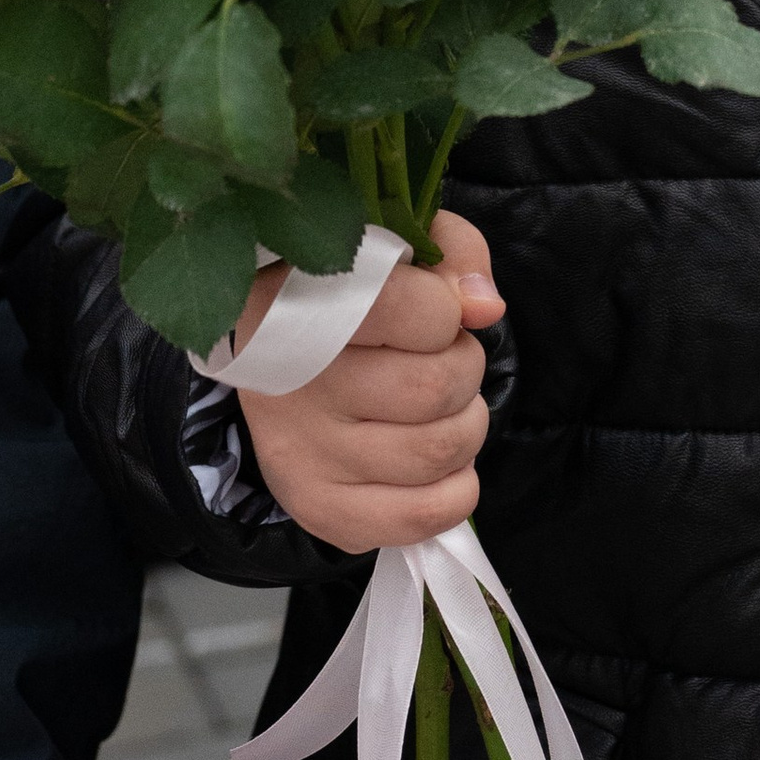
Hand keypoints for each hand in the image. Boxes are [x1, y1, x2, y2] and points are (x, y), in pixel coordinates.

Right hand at [240, 212, 504, 552]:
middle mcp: (289, 388)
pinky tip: (435, 457)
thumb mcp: (396, 244)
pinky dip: (456, 487)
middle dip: (462, 367)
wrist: (274, 356)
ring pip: (439, 451)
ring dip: (465, 424)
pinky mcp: (320, 509)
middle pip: (433, 389)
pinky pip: (424, 516)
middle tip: (441, 358)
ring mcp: (301, 457)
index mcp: (292, 304)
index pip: (405, 310)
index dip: (443, 309)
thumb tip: (485, 307)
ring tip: (438, 407)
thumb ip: (450, 253)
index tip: (432, 308)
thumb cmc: (349, 290)